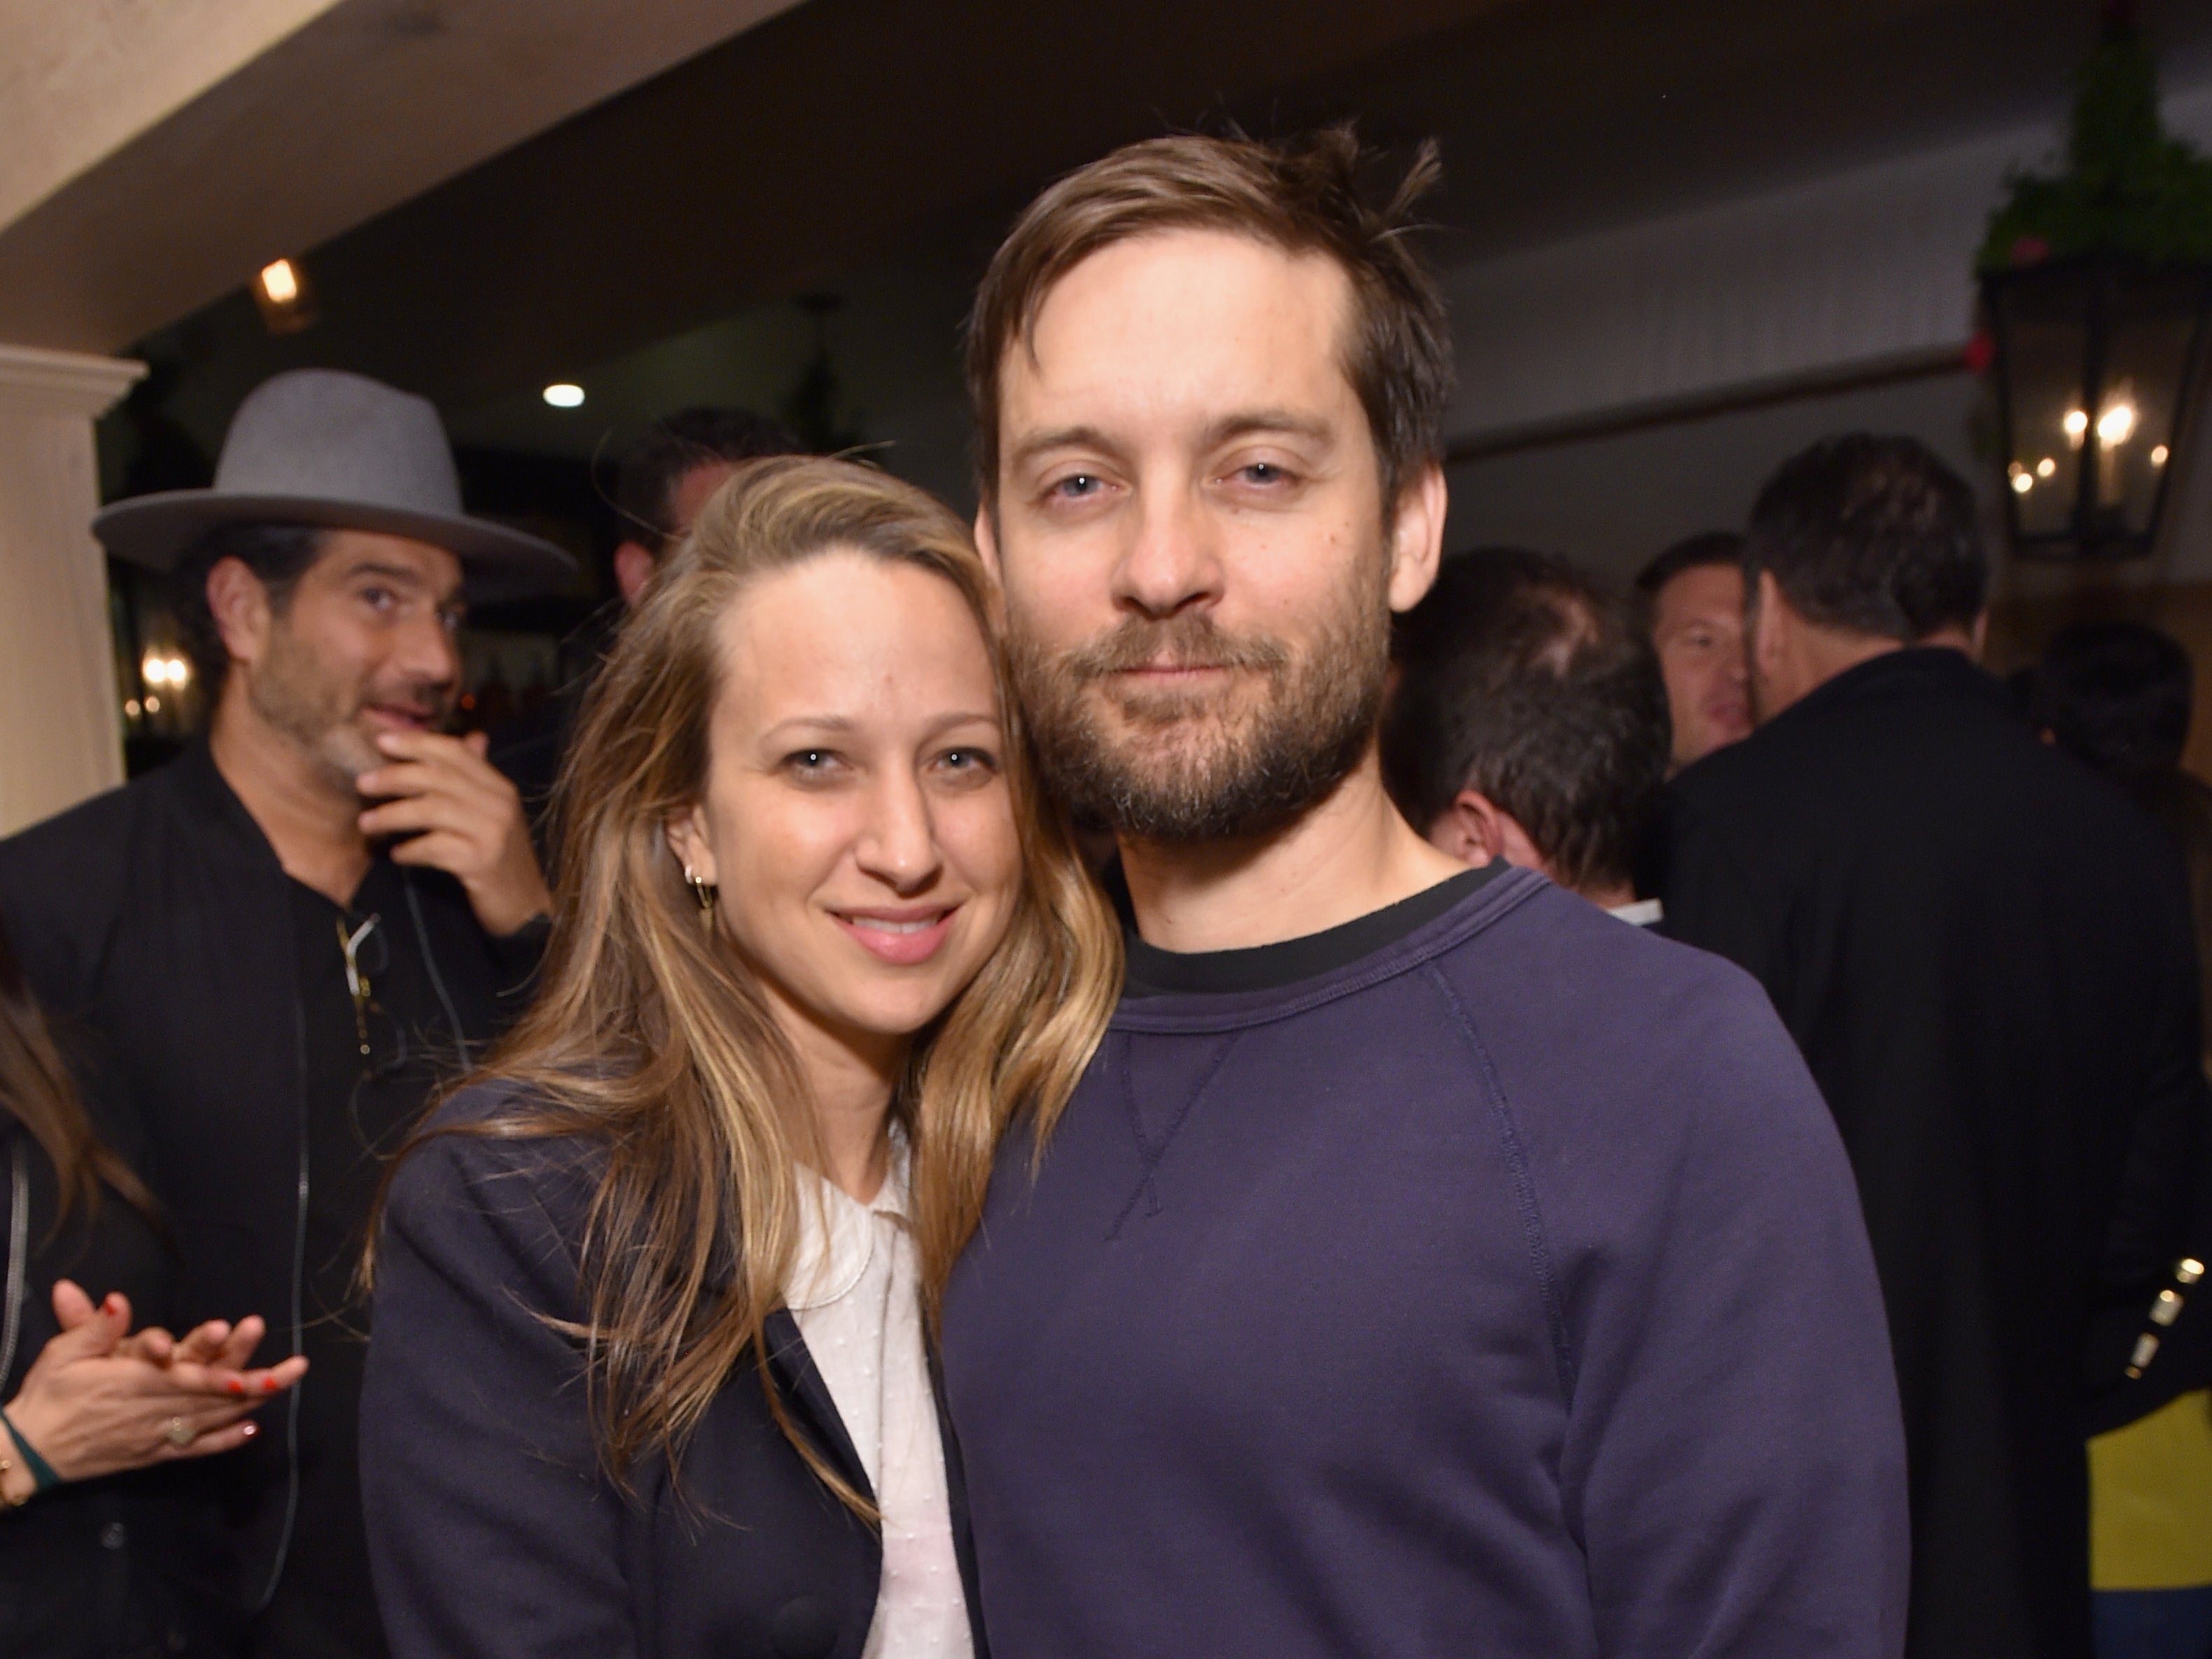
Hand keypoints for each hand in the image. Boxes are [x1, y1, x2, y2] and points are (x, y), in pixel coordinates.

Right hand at [1, 1282, 306, 1501]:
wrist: (28, 1451)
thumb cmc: (48, 1395)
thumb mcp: (63, 1354)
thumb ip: (92, 1328)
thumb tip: (115, 1300)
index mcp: (133, 1381)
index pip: (184, 1376)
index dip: (218, 1373)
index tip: (246, 1369)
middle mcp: (152, 1409)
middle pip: (212, 1396)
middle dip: (256, 1381)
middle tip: (296, 1367)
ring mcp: (156, 1435)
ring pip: (212, 1419)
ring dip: (251, 1403)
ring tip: (286, 1385)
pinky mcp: (152, 1454)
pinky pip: (194, 1449)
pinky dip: (223, 1441)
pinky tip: (251, 1430)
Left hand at [355, 730, 550, 936]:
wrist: (526, 906)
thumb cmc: (501, 858)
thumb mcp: (494, 813)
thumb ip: (478, 778)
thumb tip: (471, 737)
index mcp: (500, 787)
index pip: (456, 752)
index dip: (417, 743)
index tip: (381, 741)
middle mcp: (499, 804)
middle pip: (439, 777)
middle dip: (395, 776)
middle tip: (363, 783)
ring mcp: (493, 833)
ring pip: (432, 810)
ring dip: (393, 815)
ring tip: (366, 823)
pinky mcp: (482, 862)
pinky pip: (435, 848)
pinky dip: (410, 849)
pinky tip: (396, 855)